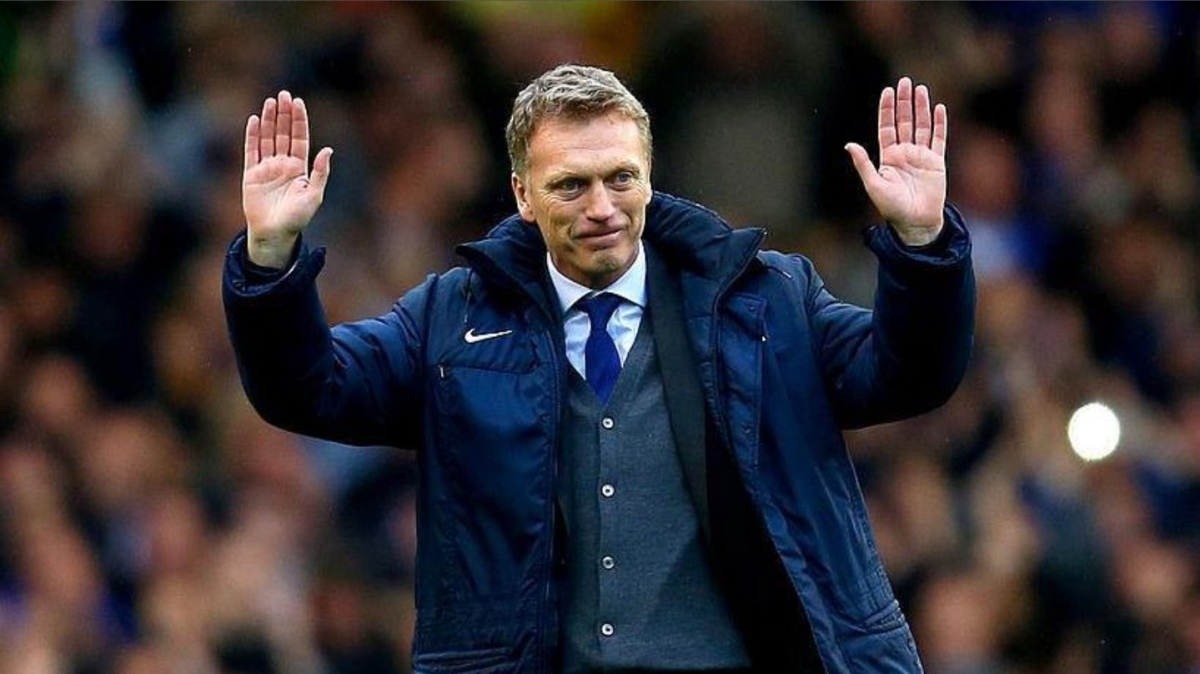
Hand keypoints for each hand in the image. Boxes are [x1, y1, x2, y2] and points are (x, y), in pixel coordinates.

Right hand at [243, 90, 332, 267]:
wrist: (275, 234)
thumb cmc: (297, 218)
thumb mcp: (315, 195)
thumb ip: (321, 172)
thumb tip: (328, 149)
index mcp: (300, 168)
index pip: (299, 138)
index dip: (298, 120)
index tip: (298, 102)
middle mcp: (283, 164)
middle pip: (283, 133)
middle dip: (284, 114)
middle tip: (284, 94)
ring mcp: (266, 168)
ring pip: (268, 138)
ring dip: (270, 120)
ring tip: (271, 101)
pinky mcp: (251, 174)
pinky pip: (251, 150)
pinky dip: (253, 135)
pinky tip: (255, 119)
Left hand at [845, 77, 946, 245]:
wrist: (916, 222)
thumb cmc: (892, 208)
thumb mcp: (874, 185)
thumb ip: (863, 164)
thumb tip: (849, 144)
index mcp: (888, 157)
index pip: (887, 127)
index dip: (887, 109)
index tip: (887, 91)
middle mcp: (904, 153)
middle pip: (904, 121)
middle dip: (904, 102)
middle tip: (905, 82)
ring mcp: (921, 156)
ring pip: (921, 126)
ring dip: (921, 108)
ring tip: (921, 89)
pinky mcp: (937, 162)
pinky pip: (939, 139)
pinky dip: (939, 123)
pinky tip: (938, 108)